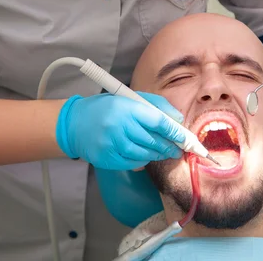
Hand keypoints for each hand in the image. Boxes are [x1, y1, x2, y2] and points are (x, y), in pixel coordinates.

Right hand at [56, 92, 185, 169]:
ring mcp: (112, 144)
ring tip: (164, 152)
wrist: (74, 123)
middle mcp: (119, 126)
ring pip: (145, 154)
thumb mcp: (130, 98)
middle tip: (179, 149)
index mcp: (127, 108)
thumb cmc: (106, 108)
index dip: (176, 132)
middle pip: (154, 141)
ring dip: (158, 155)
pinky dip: (143, 160)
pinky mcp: (107, 158)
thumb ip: (156, 106)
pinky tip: (145, 155)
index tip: (187, 139)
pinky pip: (133, 163)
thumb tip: (178, 119)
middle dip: (170, 147)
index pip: (159, 122)